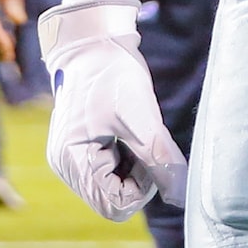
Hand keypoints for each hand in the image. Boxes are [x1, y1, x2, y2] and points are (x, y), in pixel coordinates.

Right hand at [41, 0, 185, 221]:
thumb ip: (161, 161)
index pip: (114, 205)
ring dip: (130, 168)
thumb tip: (182, 197)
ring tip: (133, 134)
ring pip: (110, 187)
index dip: (142, 188)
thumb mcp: (143, 119)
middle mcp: (65, 166)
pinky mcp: (77, 150)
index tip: (150, 155)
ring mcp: (69, 159)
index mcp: (73, 160)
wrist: (94, 42)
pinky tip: (125, 133)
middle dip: (136, 178)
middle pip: (112, 199)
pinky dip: (123, 160)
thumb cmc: (114, 74)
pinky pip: (105, 172)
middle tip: (143, 142)